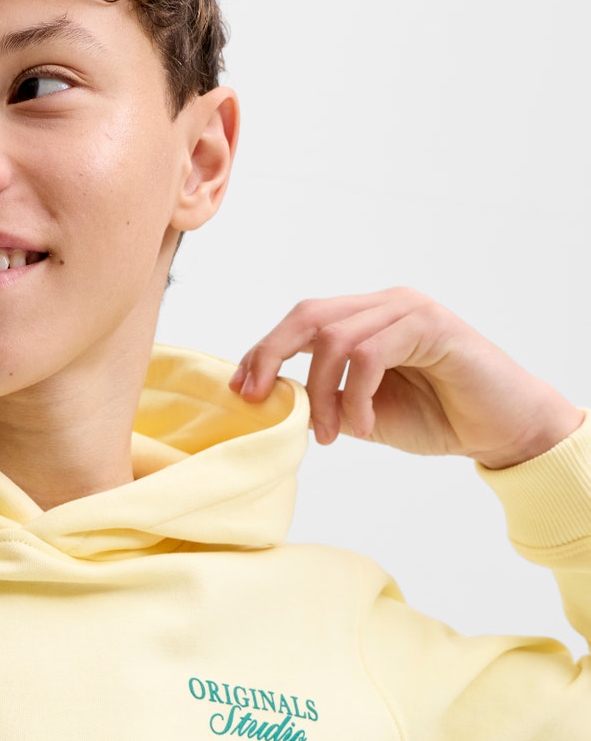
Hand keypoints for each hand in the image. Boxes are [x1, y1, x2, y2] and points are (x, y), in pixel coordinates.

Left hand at [227, 287, 583, 468]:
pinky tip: (364, 427)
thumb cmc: (436, 417)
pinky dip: (356, 396)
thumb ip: (324, 397)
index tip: (240, 391)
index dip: (263, 352)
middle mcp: (385, 305)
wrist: (499, 428)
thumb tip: (275, 398)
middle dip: (270, 356)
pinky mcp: (432, 327)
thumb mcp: (363, 412)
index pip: (300, 322)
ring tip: (332, 435)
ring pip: (335, 339)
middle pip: (308, 316)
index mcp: (365, 319)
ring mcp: (409, 310)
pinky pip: (371, 355)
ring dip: (322, 395)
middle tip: (258, 402)